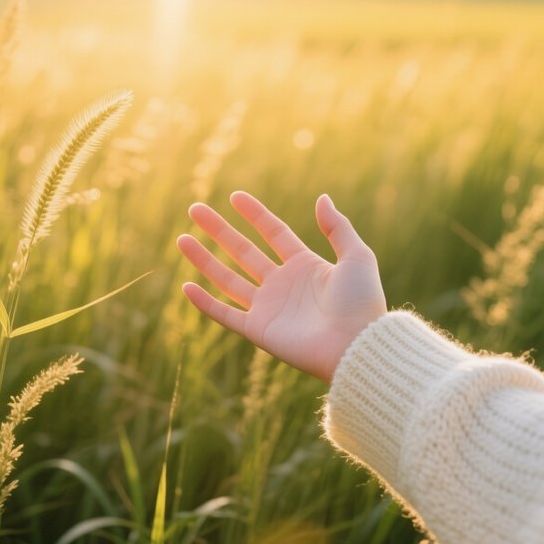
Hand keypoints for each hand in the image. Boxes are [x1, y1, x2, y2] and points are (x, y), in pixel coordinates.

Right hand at [178, 192, 385, 383]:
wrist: (357, 346)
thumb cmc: (362, 303)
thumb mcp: (357, 257)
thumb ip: (338, 227)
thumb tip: (322, 198)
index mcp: (305, 266)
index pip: (273, 233)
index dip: (255, 214)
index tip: (234, 196)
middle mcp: (283, 284)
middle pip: (243, 251)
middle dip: (218, 230)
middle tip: (195, 209)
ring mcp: (269, 307)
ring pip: (228, 278)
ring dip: (204, 259)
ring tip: (181, 239)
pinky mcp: (259, 330)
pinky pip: (225, 314)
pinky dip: (205, 303)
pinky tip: (186, 286)